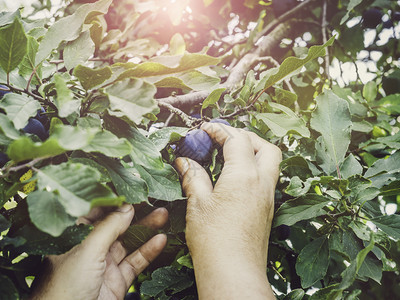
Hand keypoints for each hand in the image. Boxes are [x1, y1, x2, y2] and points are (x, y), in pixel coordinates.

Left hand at [31, 204, 167, 299]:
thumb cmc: (64, 288)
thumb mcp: (87, 251)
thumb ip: (109, 227)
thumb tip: (127, 207)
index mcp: (74, 237)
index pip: (96, 211)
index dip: (115, 200)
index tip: (133, 188)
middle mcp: (89, 248)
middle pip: (116, 225)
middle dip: (135, 213)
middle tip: (154, 200)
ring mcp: (104, 264)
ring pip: (129, 242)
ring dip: (147, 229)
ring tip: (164, 215)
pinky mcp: (117, 280)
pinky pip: (135, 261)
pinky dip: (149, 251)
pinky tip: (161, 240)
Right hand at [175, 123, 280, 298]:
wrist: (234, 273)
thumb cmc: (214, 241)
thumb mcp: (198, 203)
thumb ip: (193, 176)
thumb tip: (184, 161)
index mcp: (244, 176)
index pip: (237, 139)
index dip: (220, 130)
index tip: (205, 129)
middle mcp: (262, 183)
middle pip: (264, 146)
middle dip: (244, 136)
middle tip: (223, 139)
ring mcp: (268, 197)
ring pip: (270, 162)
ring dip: (252, 152)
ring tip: (229, 156)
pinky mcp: (267, 210)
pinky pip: (266, 179)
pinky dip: (254, 169)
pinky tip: (234, 179)